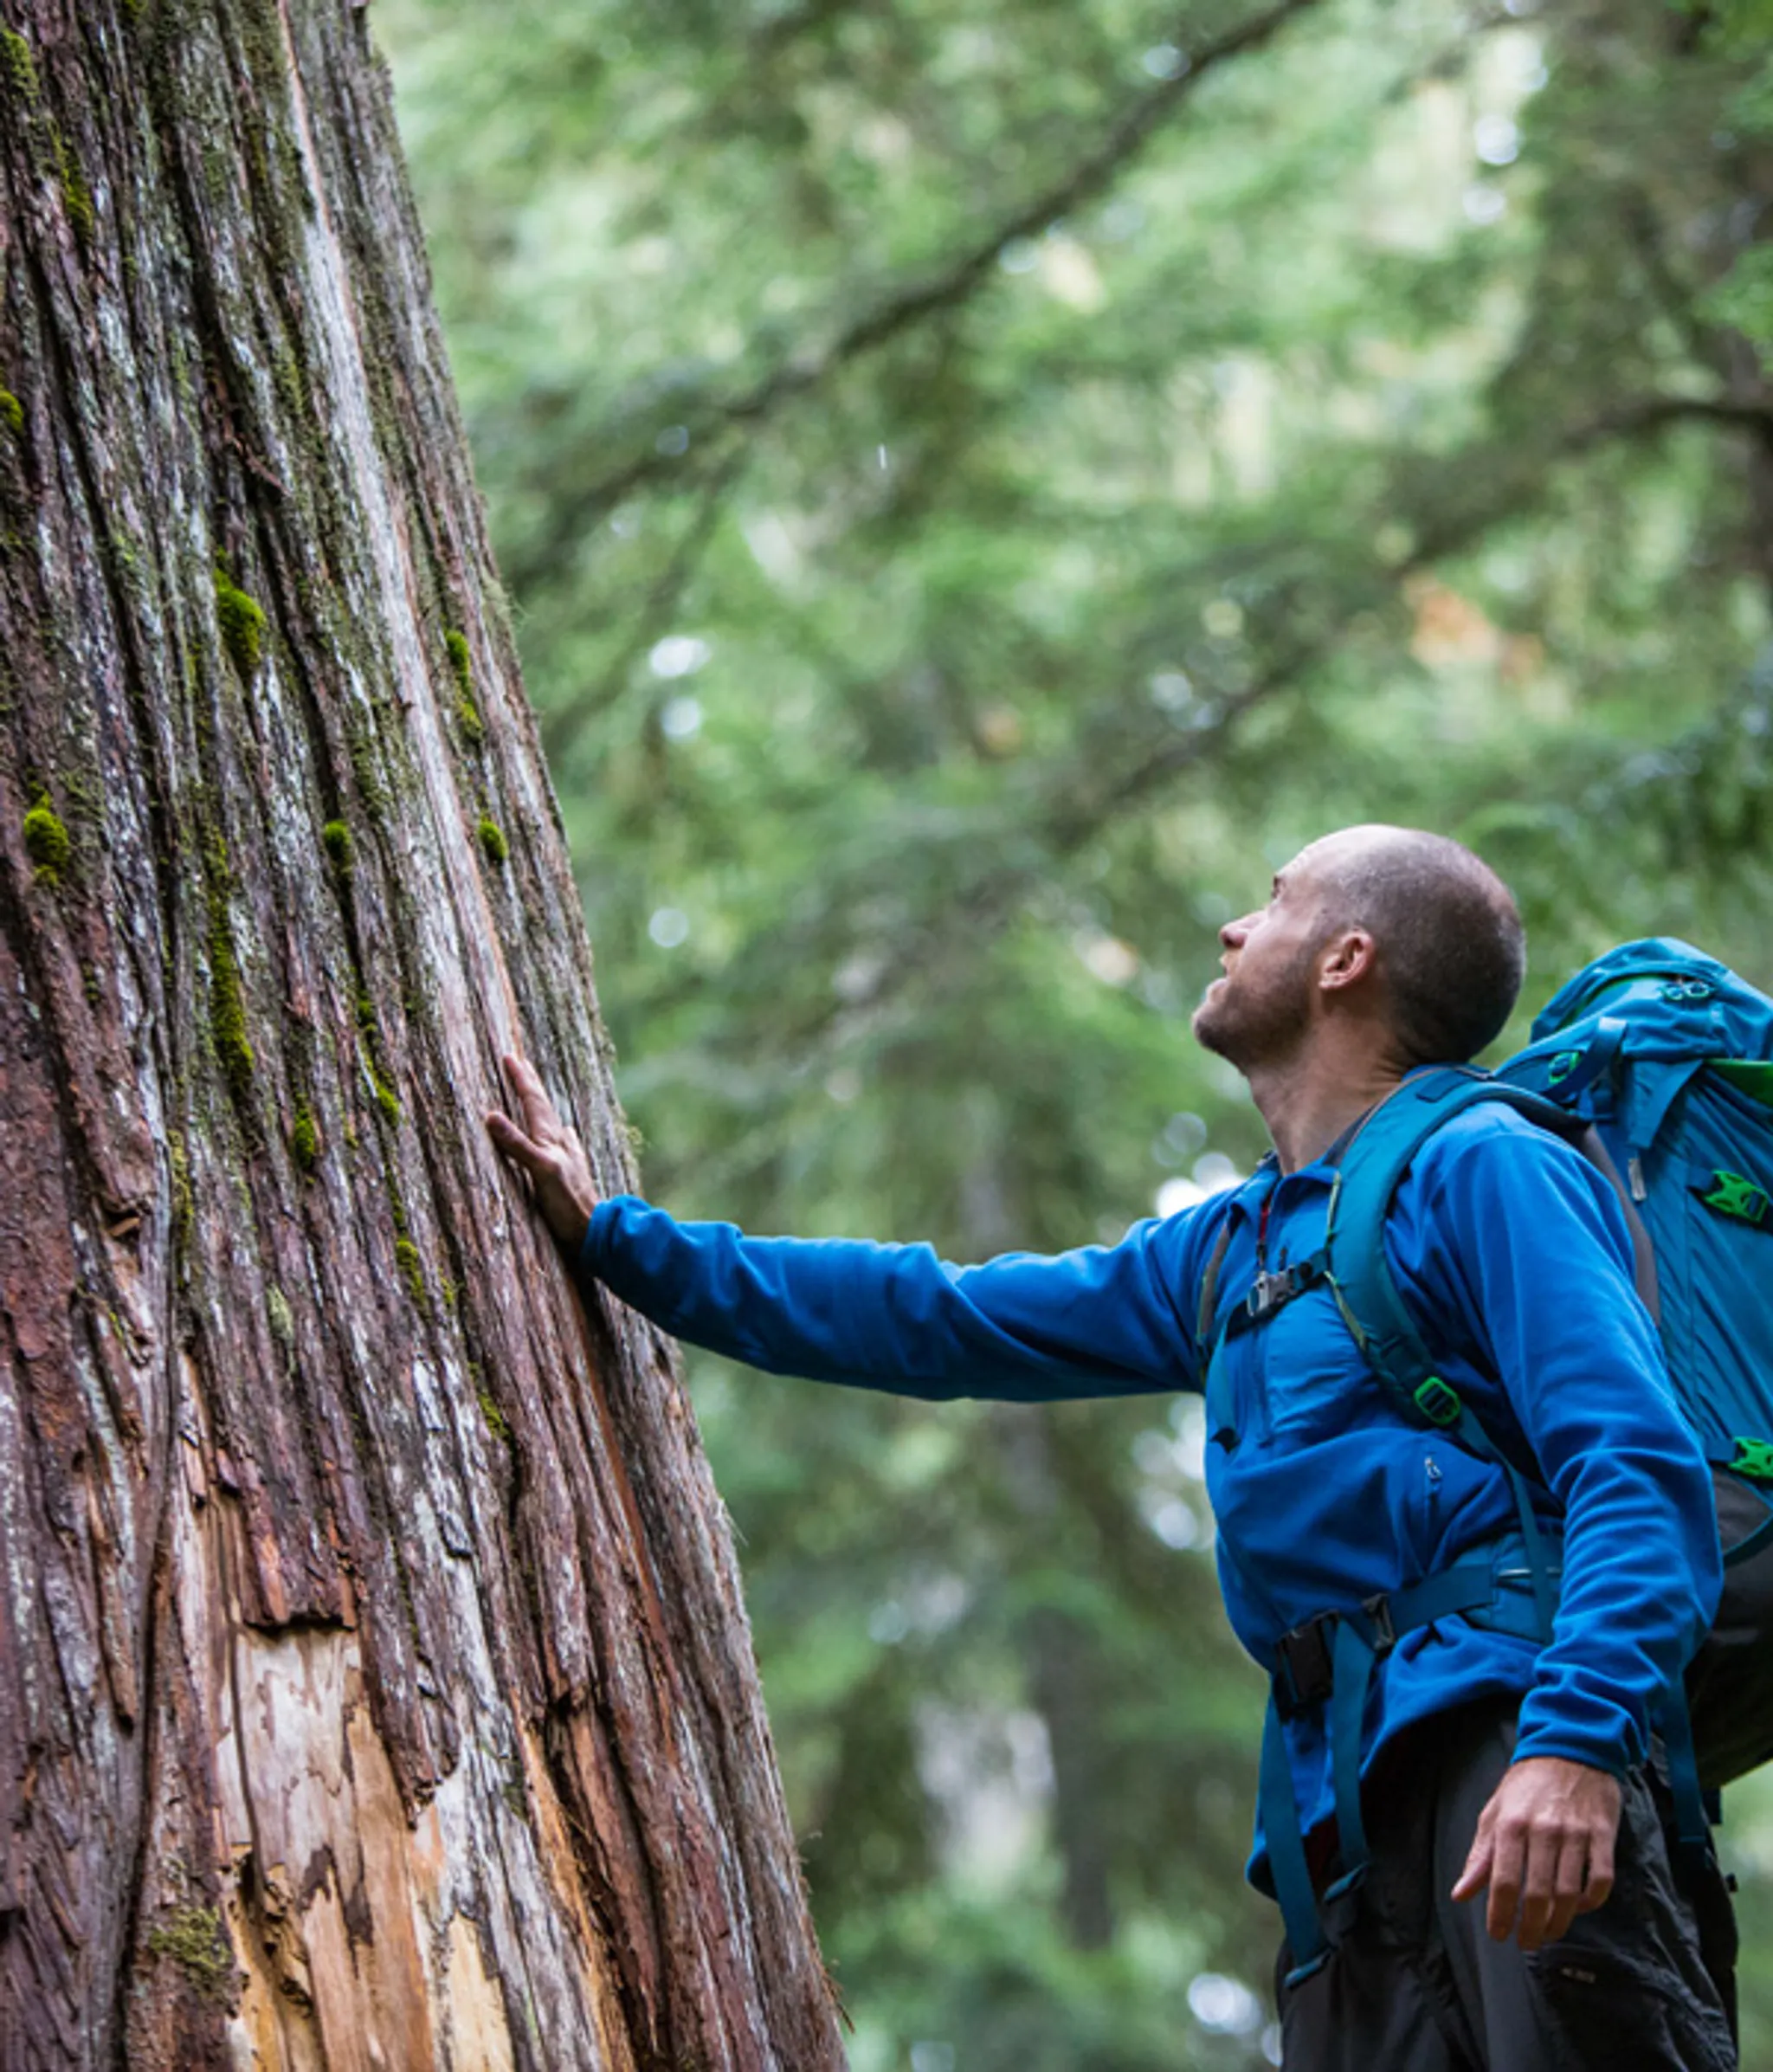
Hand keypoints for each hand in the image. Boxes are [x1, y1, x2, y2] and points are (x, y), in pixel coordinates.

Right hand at [486, 1052, 599, 1255]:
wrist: (595, 1228)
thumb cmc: (567, 1203)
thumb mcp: (540, 1171)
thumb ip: (517, 1145)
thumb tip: (491, 1116)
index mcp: (550, 1139)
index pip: (533, 1102)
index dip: (521, 1080)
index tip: (510, 1057)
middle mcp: (560, 1143)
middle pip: (543, 1106)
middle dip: (530, 1084)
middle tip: (521, 1063)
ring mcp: (567, 1156)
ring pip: (551, 1122)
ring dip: (540, 1105)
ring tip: (536, 1093)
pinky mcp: (571, 1172)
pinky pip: (562, 1142)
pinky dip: (556, 1131)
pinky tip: (565, 1132)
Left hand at [1451, 1755, 1620, 1950]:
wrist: (1570, 1746)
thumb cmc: (1527, 1784)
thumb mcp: (1495, 1811)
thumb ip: (1480, 1856)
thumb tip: (1461, 1894)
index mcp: (1511, 1824)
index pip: (1503, 1881)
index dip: (1500, 1914)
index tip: (1499, 1935)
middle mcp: (1544, 1830)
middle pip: (1539, 1894)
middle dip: (1531, 1927)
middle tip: (1527, 1943)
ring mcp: (1576, 1833)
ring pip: (1570, 1893)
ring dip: (1559, 1922)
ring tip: (1549, 1933)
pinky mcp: (1603, 1834)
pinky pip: (1602, 1880)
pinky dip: (1591, 1902)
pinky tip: (1579, 1909)